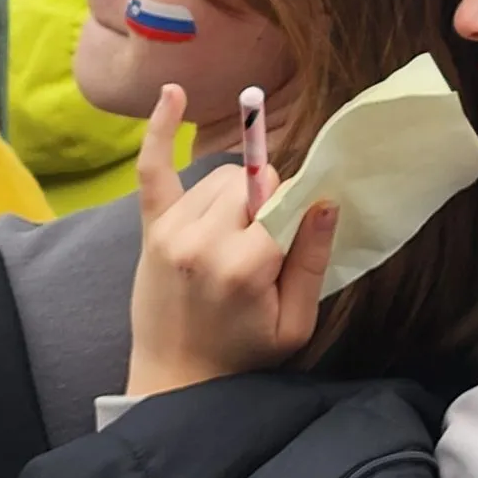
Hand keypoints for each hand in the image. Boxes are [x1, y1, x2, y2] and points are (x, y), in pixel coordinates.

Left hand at [125, 85, 338, 396]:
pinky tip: (172, 94)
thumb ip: (312, 259)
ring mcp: (172, 232)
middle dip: (270, 204)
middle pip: (256, 181)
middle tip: (265, 249)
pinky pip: (154, 170)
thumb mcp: (296, 323)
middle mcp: (203, 240)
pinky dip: (160, 130)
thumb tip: (326, 199)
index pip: (286, 200)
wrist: (174, 383)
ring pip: (225, 176)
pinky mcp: (152, 230)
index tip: (298, 235)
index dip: (299, 213)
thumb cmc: (244, 356)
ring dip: (239, 195)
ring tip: (236, 238)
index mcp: (243, 265)